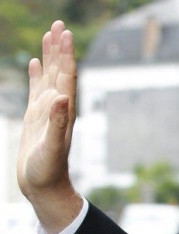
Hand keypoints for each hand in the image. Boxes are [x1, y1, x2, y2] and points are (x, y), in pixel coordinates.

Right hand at [17, 20, 82, 233]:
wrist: (45, 187)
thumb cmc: (48, 172)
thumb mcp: (51, 148)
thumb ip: (57, 123)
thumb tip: (62, 97)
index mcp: (63, 112)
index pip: (67, 77)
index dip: (66, 55)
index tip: (65, 33)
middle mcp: (57, 108)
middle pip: (60, 72)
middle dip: (59, 48)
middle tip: (59, 24)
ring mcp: (46, 112)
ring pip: (49, 77)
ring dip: (50, 57)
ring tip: (50, 35)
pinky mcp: (36, 118)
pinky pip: (36, 90)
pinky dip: (36, 74)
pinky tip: (33, 63)